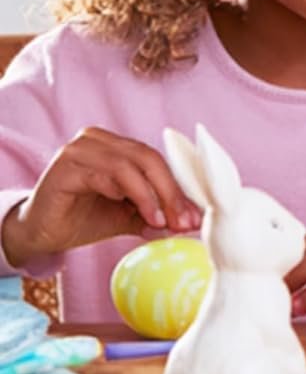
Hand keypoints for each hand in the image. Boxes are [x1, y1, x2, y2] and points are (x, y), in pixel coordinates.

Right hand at [0, 128, 200, 267]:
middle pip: (148, 158)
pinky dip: (125, 193)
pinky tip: (132, 212)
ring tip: (161, 222)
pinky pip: (105, 174)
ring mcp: (80, 149)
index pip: (158, 160)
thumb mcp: (129, 216)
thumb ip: (157, 213)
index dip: (180, 187)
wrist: (42, 234)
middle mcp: (98, 140)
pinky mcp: (65, 165)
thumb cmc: (85, 218)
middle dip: (170, 192)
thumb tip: (192, 221)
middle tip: (182, 221)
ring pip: (130, 165)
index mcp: (116, 145)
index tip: (195, 216)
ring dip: (151, 196)